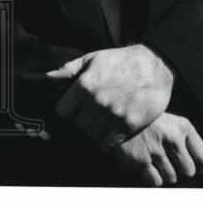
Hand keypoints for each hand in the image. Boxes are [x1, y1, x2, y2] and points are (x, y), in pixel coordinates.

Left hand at [48, 44, 174, 144]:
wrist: (154, 65)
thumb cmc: (120, 60)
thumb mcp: (92, 58)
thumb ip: (69, 69)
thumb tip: (47, 77)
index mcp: (85, 85)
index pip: (63, 111)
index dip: (68, 109)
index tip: (76, 107)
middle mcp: (97, 102)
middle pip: (78, 124)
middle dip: (82, 119)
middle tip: (92, 112)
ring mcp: (113, 115)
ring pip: (92, 135)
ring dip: (95, 129)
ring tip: (103, 119)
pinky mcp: (129, 125)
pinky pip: (109, 143)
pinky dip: (107, 141)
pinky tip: (111, 131)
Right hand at [108, 112, 202, 185]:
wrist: (116, 112)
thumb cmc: (146, 120)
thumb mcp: (169, 119)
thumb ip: (184, 138)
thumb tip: (200, 167)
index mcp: (183, 126)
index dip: (199, 166)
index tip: (193, 167)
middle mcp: (172, 137)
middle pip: (189, 171)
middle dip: (179, 171)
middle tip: (170, 164)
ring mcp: (156, 149)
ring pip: (171, 178)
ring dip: (164, 174)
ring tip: (155, 162)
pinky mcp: (140, 159)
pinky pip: (155, 181)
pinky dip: (152, 178)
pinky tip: (146, 167)